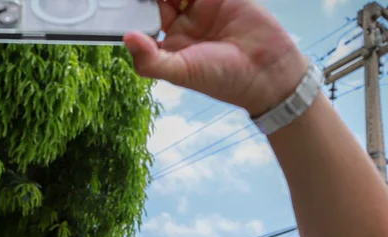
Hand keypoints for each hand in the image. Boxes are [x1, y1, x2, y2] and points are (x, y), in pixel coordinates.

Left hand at [124, 0, 309, 115]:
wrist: (267, 72)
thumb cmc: (223, 79)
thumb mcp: (181, 73)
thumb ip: (150, 59)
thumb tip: (126, 39)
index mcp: (168, 41)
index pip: (144, 16)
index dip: (133, 6)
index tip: (119, 0)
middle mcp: (183, 21)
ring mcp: (202, 6)